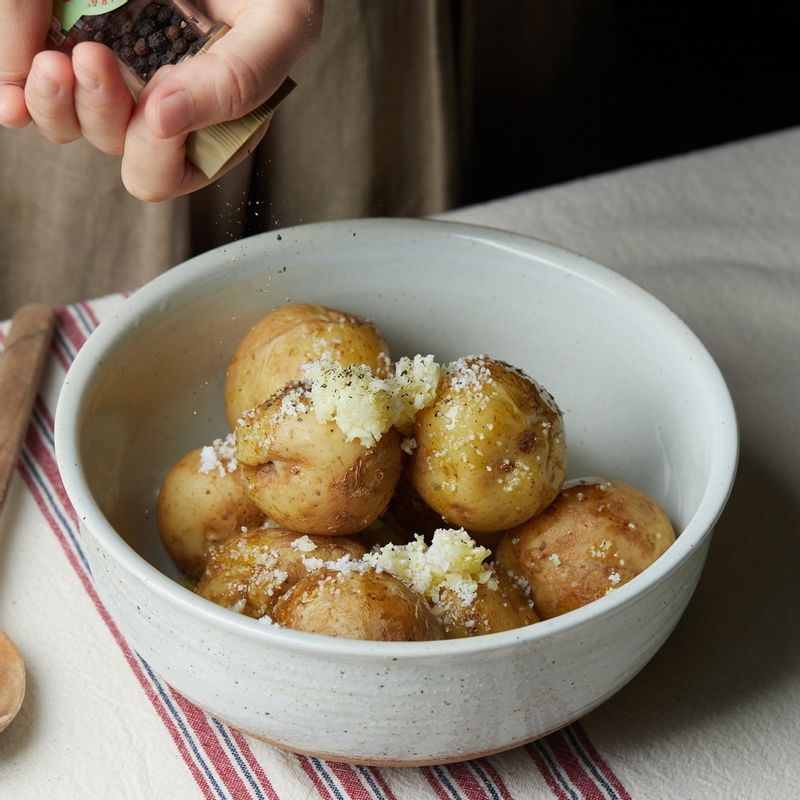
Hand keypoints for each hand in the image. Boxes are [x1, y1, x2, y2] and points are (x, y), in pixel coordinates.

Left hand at [0, 1, 321, 200]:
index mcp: (210, 120)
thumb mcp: (280, 25)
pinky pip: (30, 82)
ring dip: (53, 101)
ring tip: (59, 61)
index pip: (167, 172)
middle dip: (99, 112)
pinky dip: (14, 87)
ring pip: (67, 121)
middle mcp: (160, 105)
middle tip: (93, 59)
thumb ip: (242, 77)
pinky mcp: (75, 35)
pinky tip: (9, 92)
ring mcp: (114, 73)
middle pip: (112, 144)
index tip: (157, 105)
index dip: (154, 153)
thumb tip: (167, 116)